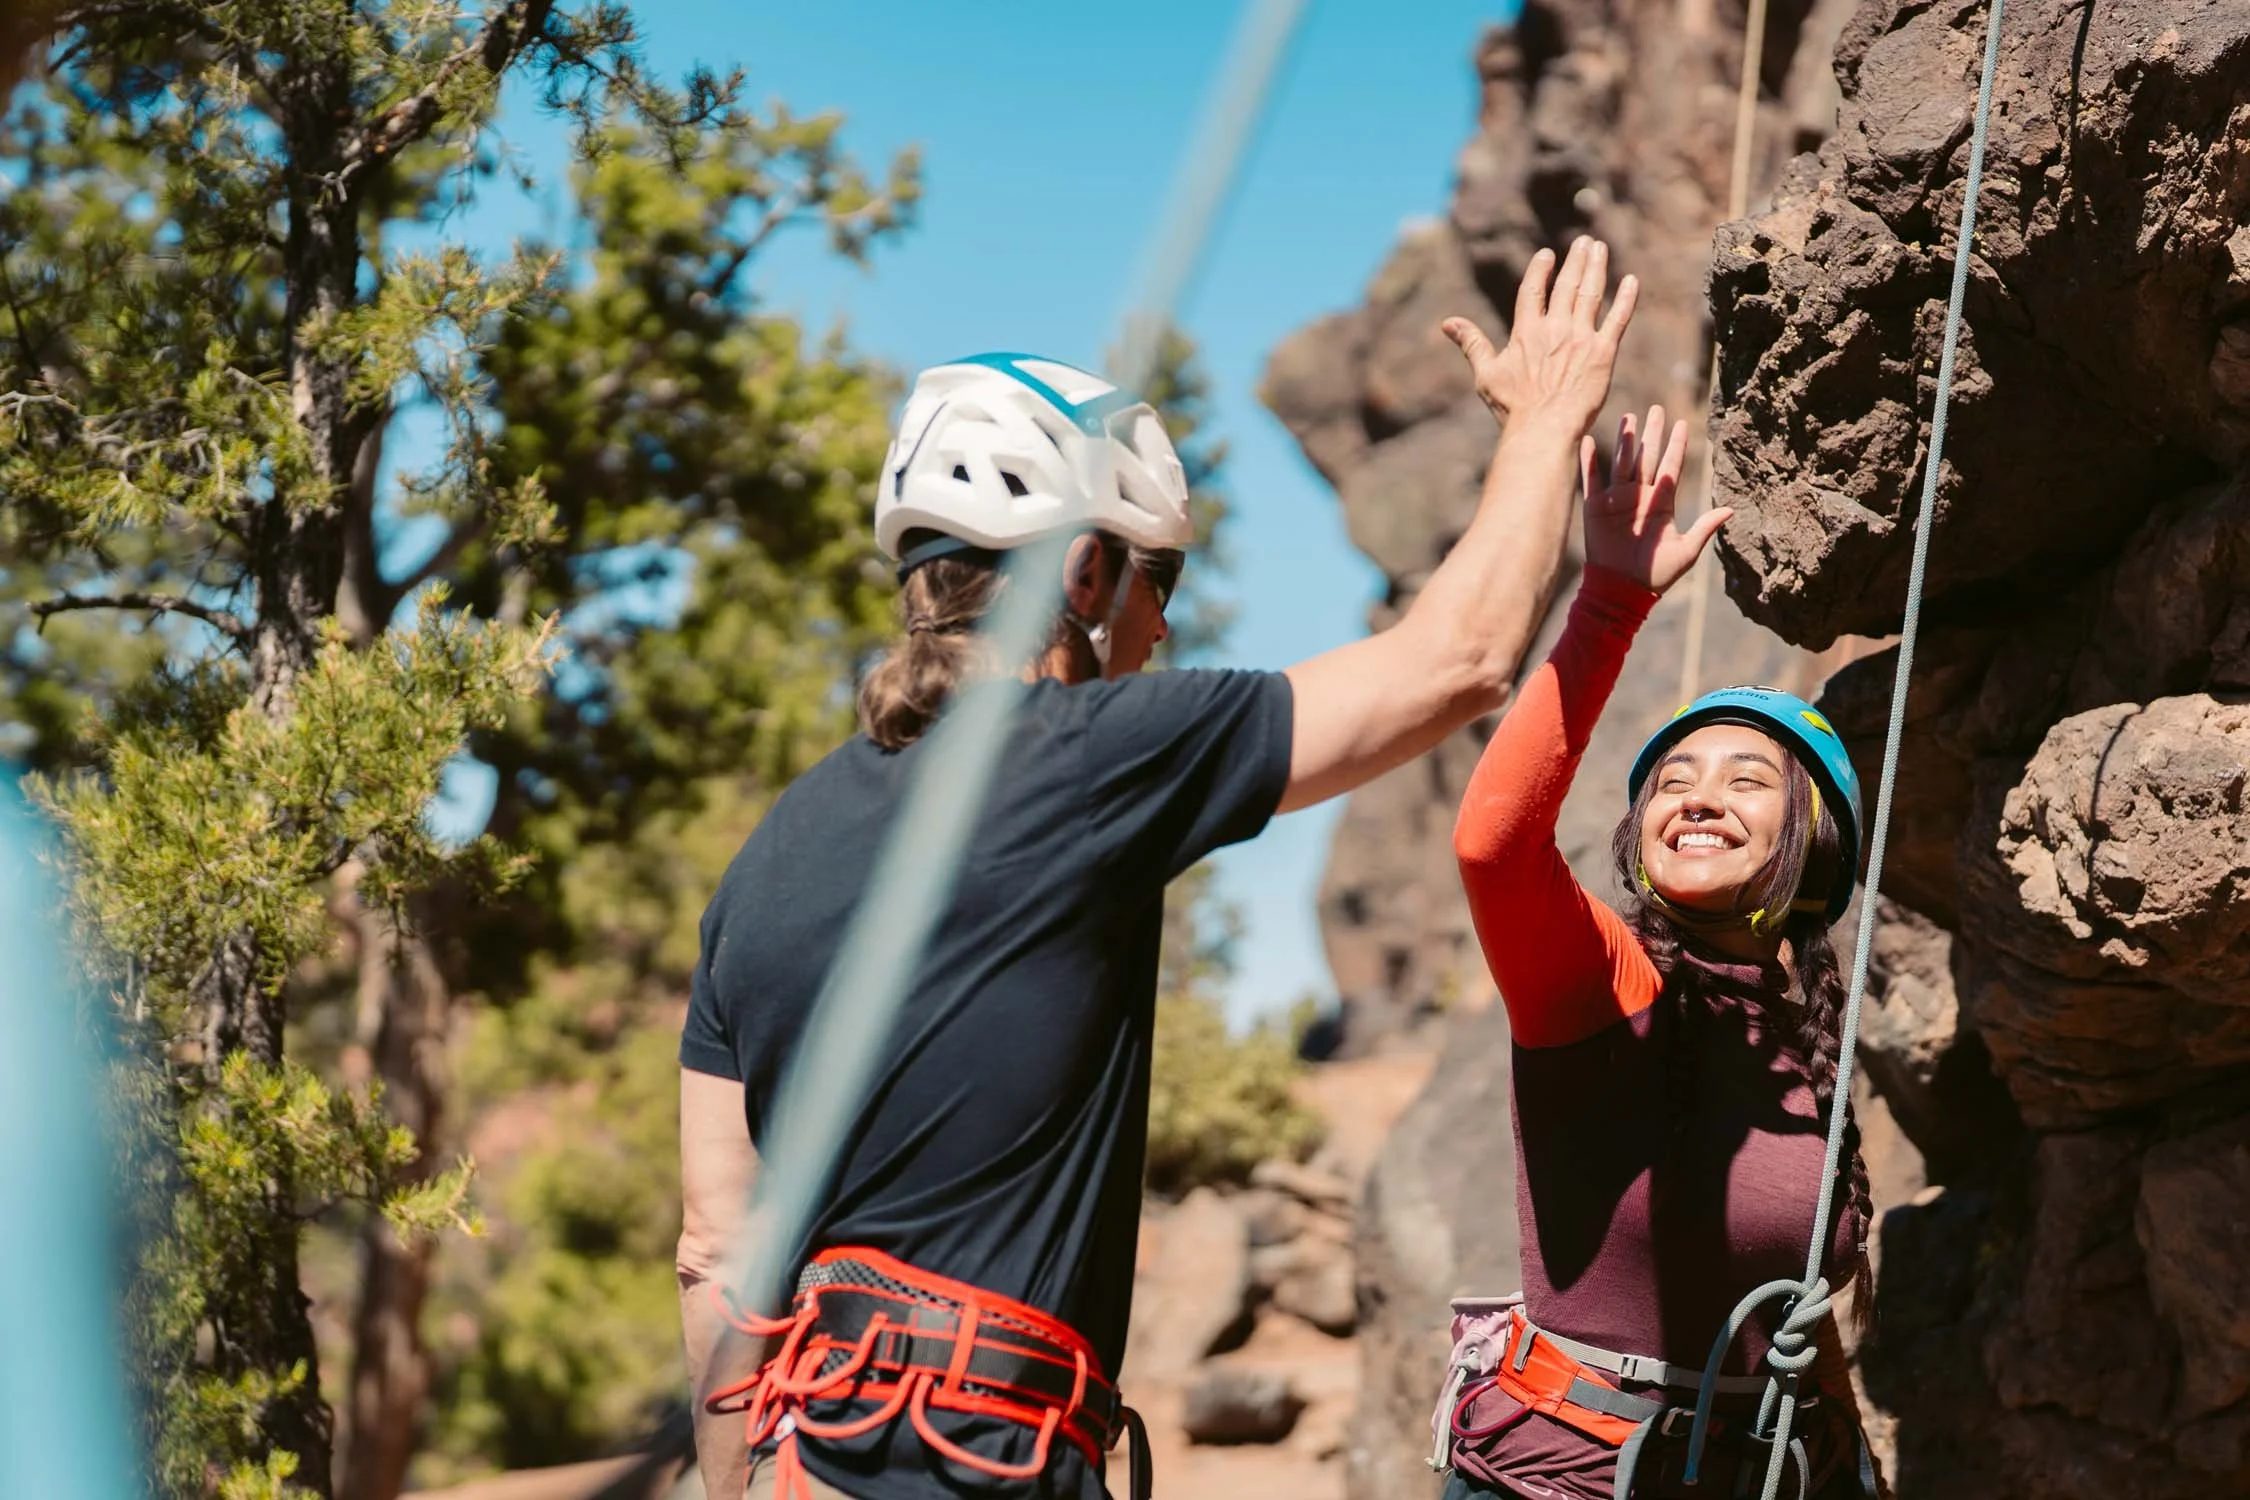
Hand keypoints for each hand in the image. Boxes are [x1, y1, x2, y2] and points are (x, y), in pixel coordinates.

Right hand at [1441, 236, 1637, 429]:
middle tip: (1585, 242)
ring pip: (1591, 294)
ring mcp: (1581, 338)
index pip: (1534, 290)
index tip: (1548, 254)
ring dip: (1597, 268)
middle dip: (1576, 260)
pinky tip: (1632, 281)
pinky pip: (1618, 319)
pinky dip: (1626, 299)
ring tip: (1600, 249)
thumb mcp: (1486, 374)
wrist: (1544, 430)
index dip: (1541, 270)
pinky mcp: (1603, 353)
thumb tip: (1447, 323)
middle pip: (1567, 284)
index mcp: (1527, 331)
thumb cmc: (1513, 408)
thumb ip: (1471, 343)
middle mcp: (1555, 328)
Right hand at [1580, 404, 1725, 594]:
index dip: (1676, 446)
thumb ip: (1705, 528)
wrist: (1622, 590)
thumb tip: (1730, 510)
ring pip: (1622, 462)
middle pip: (1647, 458)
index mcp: (1661, 504)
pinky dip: (1589, 461)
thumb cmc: (1656, 575)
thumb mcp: (1686, 551)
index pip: (1671, 467)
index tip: (1683, 423)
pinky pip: (1592, 479)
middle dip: (1653, 434)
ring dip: (1625, 440)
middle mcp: (1639, 497)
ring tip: (1629, 417)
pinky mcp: (1595, 509)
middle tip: (1657, 409)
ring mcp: (1617, 500)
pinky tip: (1589, 440)